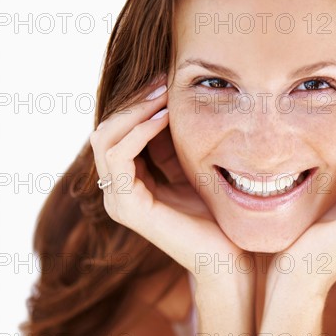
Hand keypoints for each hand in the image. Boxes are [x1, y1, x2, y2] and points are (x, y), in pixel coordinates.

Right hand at [89, 76, 249, 289]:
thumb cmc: (216, 213)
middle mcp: (117, 190)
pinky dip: (139, 131)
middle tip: (162, 81)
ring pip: (105, 139)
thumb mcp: (190, 168)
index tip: (164, 80)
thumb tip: (167, 101)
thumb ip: (172, 144)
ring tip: (164, 95)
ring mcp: (118, 200)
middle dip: (134, 102)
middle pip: (106, 131)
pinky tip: (164, 117)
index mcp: (130, 182)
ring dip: (135, 111)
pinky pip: (119, 157)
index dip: (138, 103)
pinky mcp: (128, 208)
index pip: (118, 132)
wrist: (230, 255)